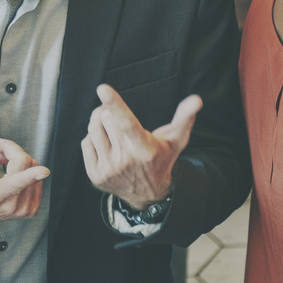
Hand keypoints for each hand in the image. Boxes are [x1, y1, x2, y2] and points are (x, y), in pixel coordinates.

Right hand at [0, 135, 47, 237]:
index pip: (16, 183)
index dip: (31, 175)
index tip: (43, 171)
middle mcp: (11, 205)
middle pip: (25, 165)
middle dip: (12, 150)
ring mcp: (23, 209)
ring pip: (33, 169)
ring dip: (19, 159)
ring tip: (2, 159)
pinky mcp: (30, 208)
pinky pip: (37, 180)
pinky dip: (26, 170)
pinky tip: (11, 170)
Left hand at [83, 86, 199, 211]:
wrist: (148, 193)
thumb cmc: (162, 159)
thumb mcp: (176, 141)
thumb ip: (185, 118)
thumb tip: (196, 100)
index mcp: (144, 149)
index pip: (127, 122)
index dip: (115, 104)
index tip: (103, 89)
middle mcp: (125, 160)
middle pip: (106, 119)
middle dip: (109, 112)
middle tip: (116, 115)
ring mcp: (109, 170)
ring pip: (93, 129)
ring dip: (99, 122)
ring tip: (110, 126)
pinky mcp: (96, 176)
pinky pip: (86, 143)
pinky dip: (93, 138)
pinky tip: (106, 143)